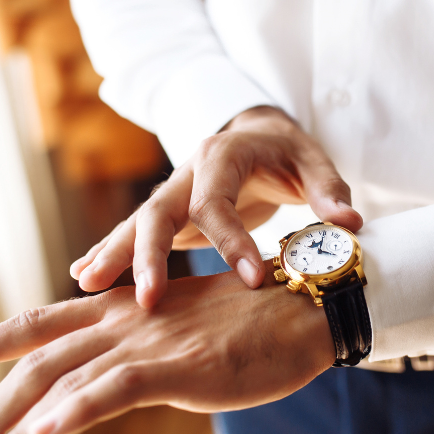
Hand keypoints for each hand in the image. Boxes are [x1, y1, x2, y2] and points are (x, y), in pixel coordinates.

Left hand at [0, 268, 332, 433]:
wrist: (301, 309)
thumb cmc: (247, 323)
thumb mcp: (178, 329)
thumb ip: (138, 348)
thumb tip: (110, 374)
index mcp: (120, 310)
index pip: (40, 326)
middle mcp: (123, 322)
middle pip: (37, 359)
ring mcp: (147, 341)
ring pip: (62, 381)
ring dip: (15, 426)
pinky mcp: (177, 365)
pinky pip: (113, 390)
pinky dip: (72, 412)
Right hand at [70, 106, 362, 306]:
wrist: (257, 131)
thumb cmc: (287, 150)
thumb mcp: (313, 161)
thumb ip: (330, 190)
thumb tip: (350, 224)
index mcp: (222, 156)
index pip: (218, 203)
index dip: (232, 241)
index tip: (251, 279)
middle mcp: (188, 172)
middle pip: (158, 212)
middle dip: (150, 256)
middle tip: (148, 301)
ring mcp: (172, 192)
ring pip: (136, 223)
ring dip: (113, 252)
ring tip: (85, 283)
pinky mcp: (167, 211)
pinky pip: (133, 232)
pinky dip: (109, 250)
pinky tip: (83, 275)